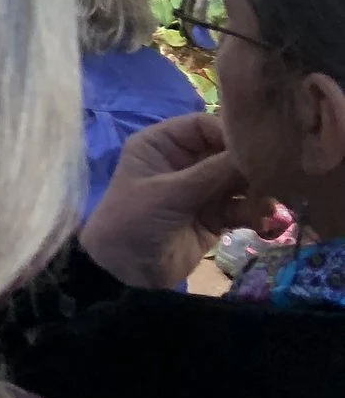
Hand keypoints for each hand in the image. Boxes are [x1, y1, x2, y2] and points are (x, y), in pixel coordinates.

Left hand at [81, 112, 276, 289]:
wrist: (126, 272)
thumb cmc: (134, 220)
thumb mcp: (170, 192)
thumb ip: (212, 173)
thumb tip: (254, 153)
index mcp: (161, 144)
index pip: (203, 125)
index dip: (229, 134)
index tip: (254, 151)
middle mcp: (182, 162)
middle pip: (226, 153)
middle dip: (248, 167)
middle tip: (270, 181)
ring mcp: (199, 190)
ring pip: (238, 181)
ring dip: (255, 192)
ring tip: (264, 208)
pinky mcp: (214, 216)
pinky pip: (241, 207)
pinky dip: (252, 213)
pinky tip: (260, 224)